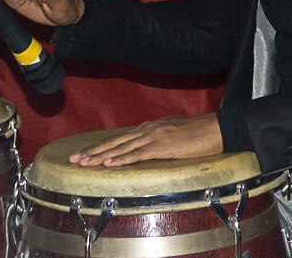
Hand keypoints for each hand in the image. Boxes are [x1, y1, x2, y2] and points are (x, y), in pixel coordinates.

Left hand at [69, 114, 222, 166]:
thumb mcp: (173, 133)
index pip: (119, 137)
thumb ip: (157, 138)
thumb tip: (147, 147)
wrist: (217, 128)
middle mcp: (148, 129)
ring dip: (101, 156)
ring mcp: (154, 137)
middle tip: (74, 159)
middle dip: (93, 151)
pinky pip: (138, 154)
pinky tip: (109, 163)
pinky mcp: (163, 146)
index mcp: (150, 127)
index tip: (84, 153)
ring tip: (84, 163)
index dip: (101, 145)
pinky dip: (121, 159)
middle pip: (115, 141)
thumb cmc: (199, 133)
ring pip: (122, 148)